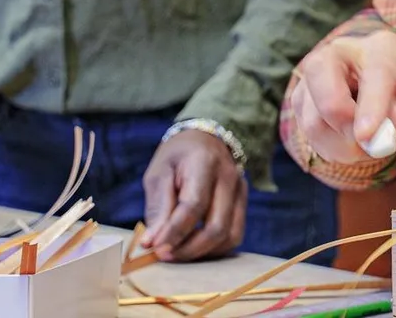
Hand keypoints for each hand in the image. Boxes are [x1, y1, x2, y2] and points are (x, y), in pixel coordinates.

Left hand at [139, 130, 245, 261]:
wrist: (205, 140)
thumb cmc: (177, 157)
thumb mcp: (159, 173)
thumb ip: (158, 207)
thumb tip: (152, 242)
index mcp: (205, 163)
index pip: (194, 205)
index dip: (174, 232)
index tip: (155, 248)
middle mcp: (229, 177)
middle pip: (217, 226)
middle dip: (188, 249)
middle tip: (164, 255)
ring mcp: (241, 191)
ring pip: (229, 236)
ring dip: (201, 252)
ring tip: (177, 253)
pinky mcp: (243, 203)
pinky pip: (234, 235)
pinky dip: (214, 248)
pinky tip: (194, 246)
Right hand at [288, 28, 395, 164]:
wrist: (391, 90)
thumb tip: (372, 137)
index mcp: (383, 49)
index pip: (375, 73)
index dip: (371, 107)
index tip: (367, 137)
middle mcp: (342, 52)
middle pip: (320, 74)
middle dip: (342, 118)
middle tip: (367, 140)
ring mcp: (315, 75)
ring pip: (313, 118)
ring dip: (343, 145)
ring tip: (369, 141)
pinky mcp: (302, 100)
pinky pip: (309, 134)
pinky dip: (333, 148)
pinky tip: (352, 140)